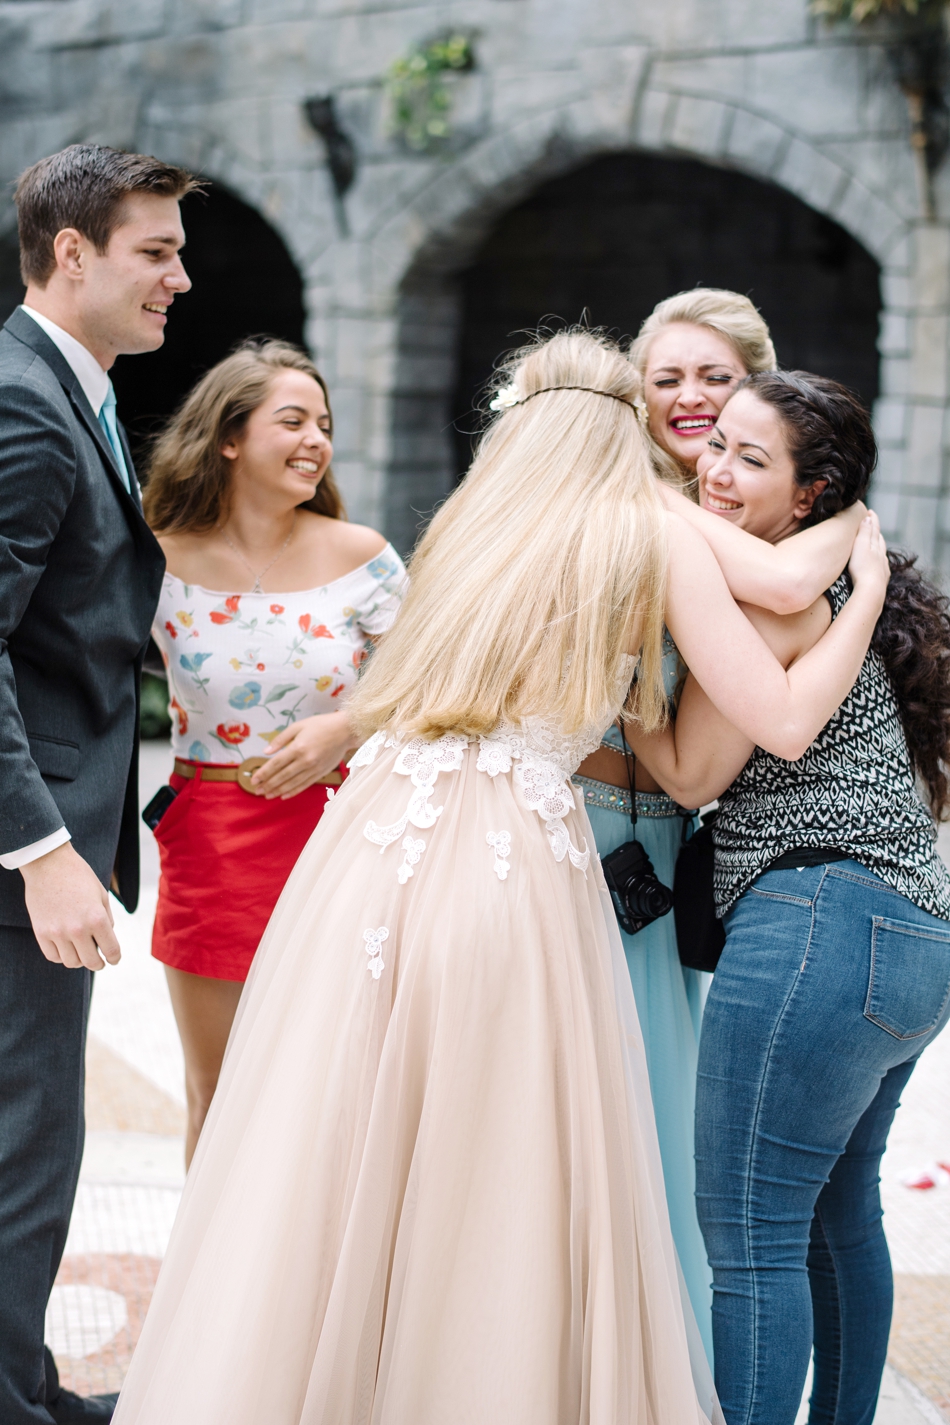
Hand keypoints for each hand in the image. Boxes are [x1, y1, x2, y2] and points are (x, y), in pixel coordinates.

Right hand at [20, 841, 119, 969]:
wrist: (49, 864)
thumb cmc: (78, 876)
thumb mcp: (101, 895)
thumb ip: (106, 919)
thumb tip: (106, 940)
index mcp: (97, 918)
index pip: (111, 950)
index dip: (115, 958)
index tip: (114, 960)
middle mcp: (78, 929)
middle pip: (91, 962)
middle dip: (98, 964)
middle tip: (99, 962)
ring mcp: (57, 932)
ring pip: (71, 962)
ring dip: (79, 961)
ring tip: (81, 953)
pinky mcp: (41, 932)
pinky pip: (53, 956)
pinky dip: (61, 956)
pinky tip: (66, 949)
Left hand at [250, 710, 355, 799]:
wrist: (345, 731)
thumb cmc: (321, 725)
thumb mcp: (298, 726)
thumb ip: (281, 739)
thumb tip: (266, 751)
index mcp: (298, 747)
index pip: (276, 764)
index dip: (263, 773)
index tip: (253, 779)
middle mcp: (305, 760)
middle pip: (282, 776)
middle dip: (268, 785)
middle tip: (256, 791)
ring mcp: (314, 769)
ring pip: (292, 783)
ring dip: (278, 791)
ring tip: (267, 795)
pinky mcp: (321, 773)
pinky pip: (304, 785)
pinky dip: (293, 792)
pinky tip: (284, 795)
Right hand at [847, 511, 889, 608]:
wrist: (871, 591)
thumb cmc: (863, 568)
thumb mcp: (861, 547)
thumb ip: (865, 532)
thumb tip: (869, 517)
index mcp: (876, 546)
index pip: (875, 529)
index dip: (873, 520)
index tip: (870, 511)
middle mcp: (881, 555)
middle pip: (880, 540)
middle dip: (876, 531)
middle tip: (872, 524)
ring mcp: (883, 567)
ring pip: (882, 553)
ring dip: (879, 545)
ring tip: (876, 542)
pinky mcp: (881, 579)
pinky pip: (881, 565)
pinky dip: (879, 560)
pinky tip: (878, 563)